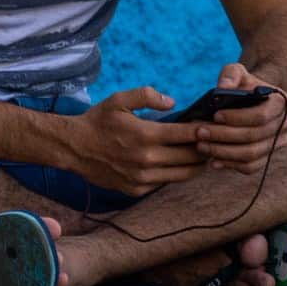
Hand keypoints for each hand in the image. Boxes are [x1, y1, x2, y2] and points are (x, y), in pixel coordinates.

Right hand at [67, 87, 204, 196]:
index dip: (204, 131)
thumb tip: (172, 102)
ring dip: (195, 165)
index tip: (212, 126)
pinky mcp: (136, 189)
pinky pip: (164, 183)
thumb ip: (148, 95)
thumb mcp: (119, 99)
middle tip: (213, 141)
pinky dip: (174, 174)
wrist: (73, 148)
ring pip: (181, 175)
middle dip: (205, 149)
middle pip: (190, 157)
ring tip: (203, 156)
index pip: (186, 135)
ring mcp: (142, 178)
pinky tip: (178, 165)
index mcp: (146, 135)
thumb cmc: (98, 121)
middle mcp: (147, 160)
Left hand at [195, 64, 286, 174]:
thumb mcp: (236, 73)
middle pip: (253, 137)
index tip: (215, 116)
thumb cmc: (242, 86)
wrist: (250, 102)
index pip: (261, 116)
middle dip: (223, 136)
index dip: (237, 118)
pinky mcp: (267, 157)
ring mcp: (278, 144)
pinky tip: (212, 161)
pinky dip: (230, 165)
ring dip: (223, 152)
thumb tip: (224, 87)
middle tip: (200, 132)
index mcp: (280, 102)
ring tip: (202, 146)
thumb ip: (230, 75)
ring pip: (251, 154)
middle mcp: (285, 124)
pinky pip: (250, 167)